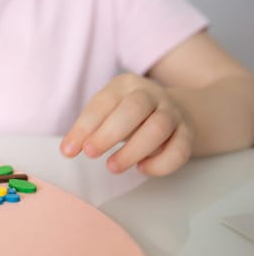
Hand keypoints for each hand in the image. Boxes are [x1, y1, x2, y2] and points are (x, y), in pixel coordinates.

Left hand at [60, 73, 195, 175]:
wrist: (177, 109)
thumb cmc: (130, 115)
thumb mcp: (108, 113)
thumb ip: (89, 129)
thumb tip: (68, 149)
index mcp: (125, 86)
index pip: (102, 103)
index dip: (84, 127)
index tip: (69, 150)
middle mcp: (151, 95)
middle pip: (134, 108)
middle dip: (109, 133)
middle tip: (90, 154)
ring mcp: (172, 113)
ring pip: (159, 127)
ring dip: (133, 150)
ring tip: (112, 167)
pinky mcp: (188, 133)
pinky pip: (180, 149)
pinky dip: (161, 163)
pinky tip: (142, 169)